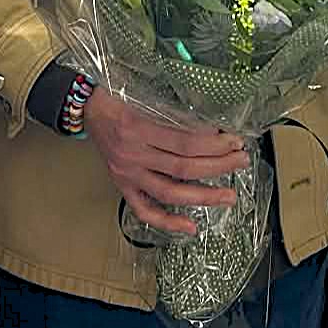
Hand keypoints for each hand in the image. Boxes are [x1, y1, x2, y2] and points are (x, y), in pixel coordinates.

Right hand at [83, 88, 249, 236]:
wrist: (86, 109)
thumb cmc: (116, 101)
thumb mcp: (145, 100)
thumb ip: (174, 117)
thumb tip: (212, 131)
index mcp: (139, 129)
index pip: (186, 143)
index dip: (215, 145)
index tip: (235, 142)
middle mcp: (133, 155)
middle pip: (184, 168)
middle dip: (218, 167)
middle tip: (241, 162)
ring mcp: (127, 175)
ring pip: (170, 193)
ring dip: (203, 197)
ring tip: (228, 196)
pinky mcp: (122, 186)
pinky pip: (145, 210)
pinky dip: (168, 222)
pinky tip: (190, 226)